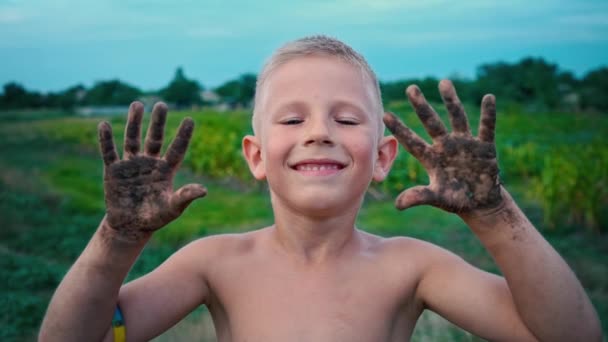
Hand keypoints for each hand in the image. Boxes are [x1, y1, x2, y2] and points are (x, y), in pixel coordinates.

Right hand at [97, 102, 206, 240]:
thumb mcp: (172, 209)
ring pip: (133, 139)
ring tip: (137, 105)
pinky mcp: (114, 170)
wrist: (130, 226)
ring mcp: (131, 164)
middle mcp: (150, 163)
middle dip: (158, 122)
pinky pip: (109, 152)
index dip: (183, 135)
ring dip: (134, 123)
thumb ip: (185, 197)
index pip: (177, 149)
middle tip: (162, 104)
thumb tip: (204, 191)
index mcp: (166, 170)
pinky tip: (103, 125)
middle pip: (155, 138)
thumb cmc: (155, 218)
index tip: (190, 119)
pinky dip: (106, 140)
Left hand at [383, 80, 501, 213]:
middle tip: (411, 88)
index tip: (385, 115)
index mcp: (431, 158)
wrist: (480, 204)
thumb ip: (418, 197)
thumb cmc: (455, 200)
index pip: (412, 141)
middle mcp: (445, 146)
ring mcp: (465, 143)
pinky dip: (488, 114)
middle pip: (431, 122)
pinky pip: (486, 127)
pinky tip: (488, 97)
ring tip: (443, 82)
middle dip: (421, 106)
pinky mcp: (485, 147)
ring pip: (457, 118)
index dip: (400, 129)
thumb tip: (397, 205)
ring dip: (451, 101)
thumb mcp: (436, 199)